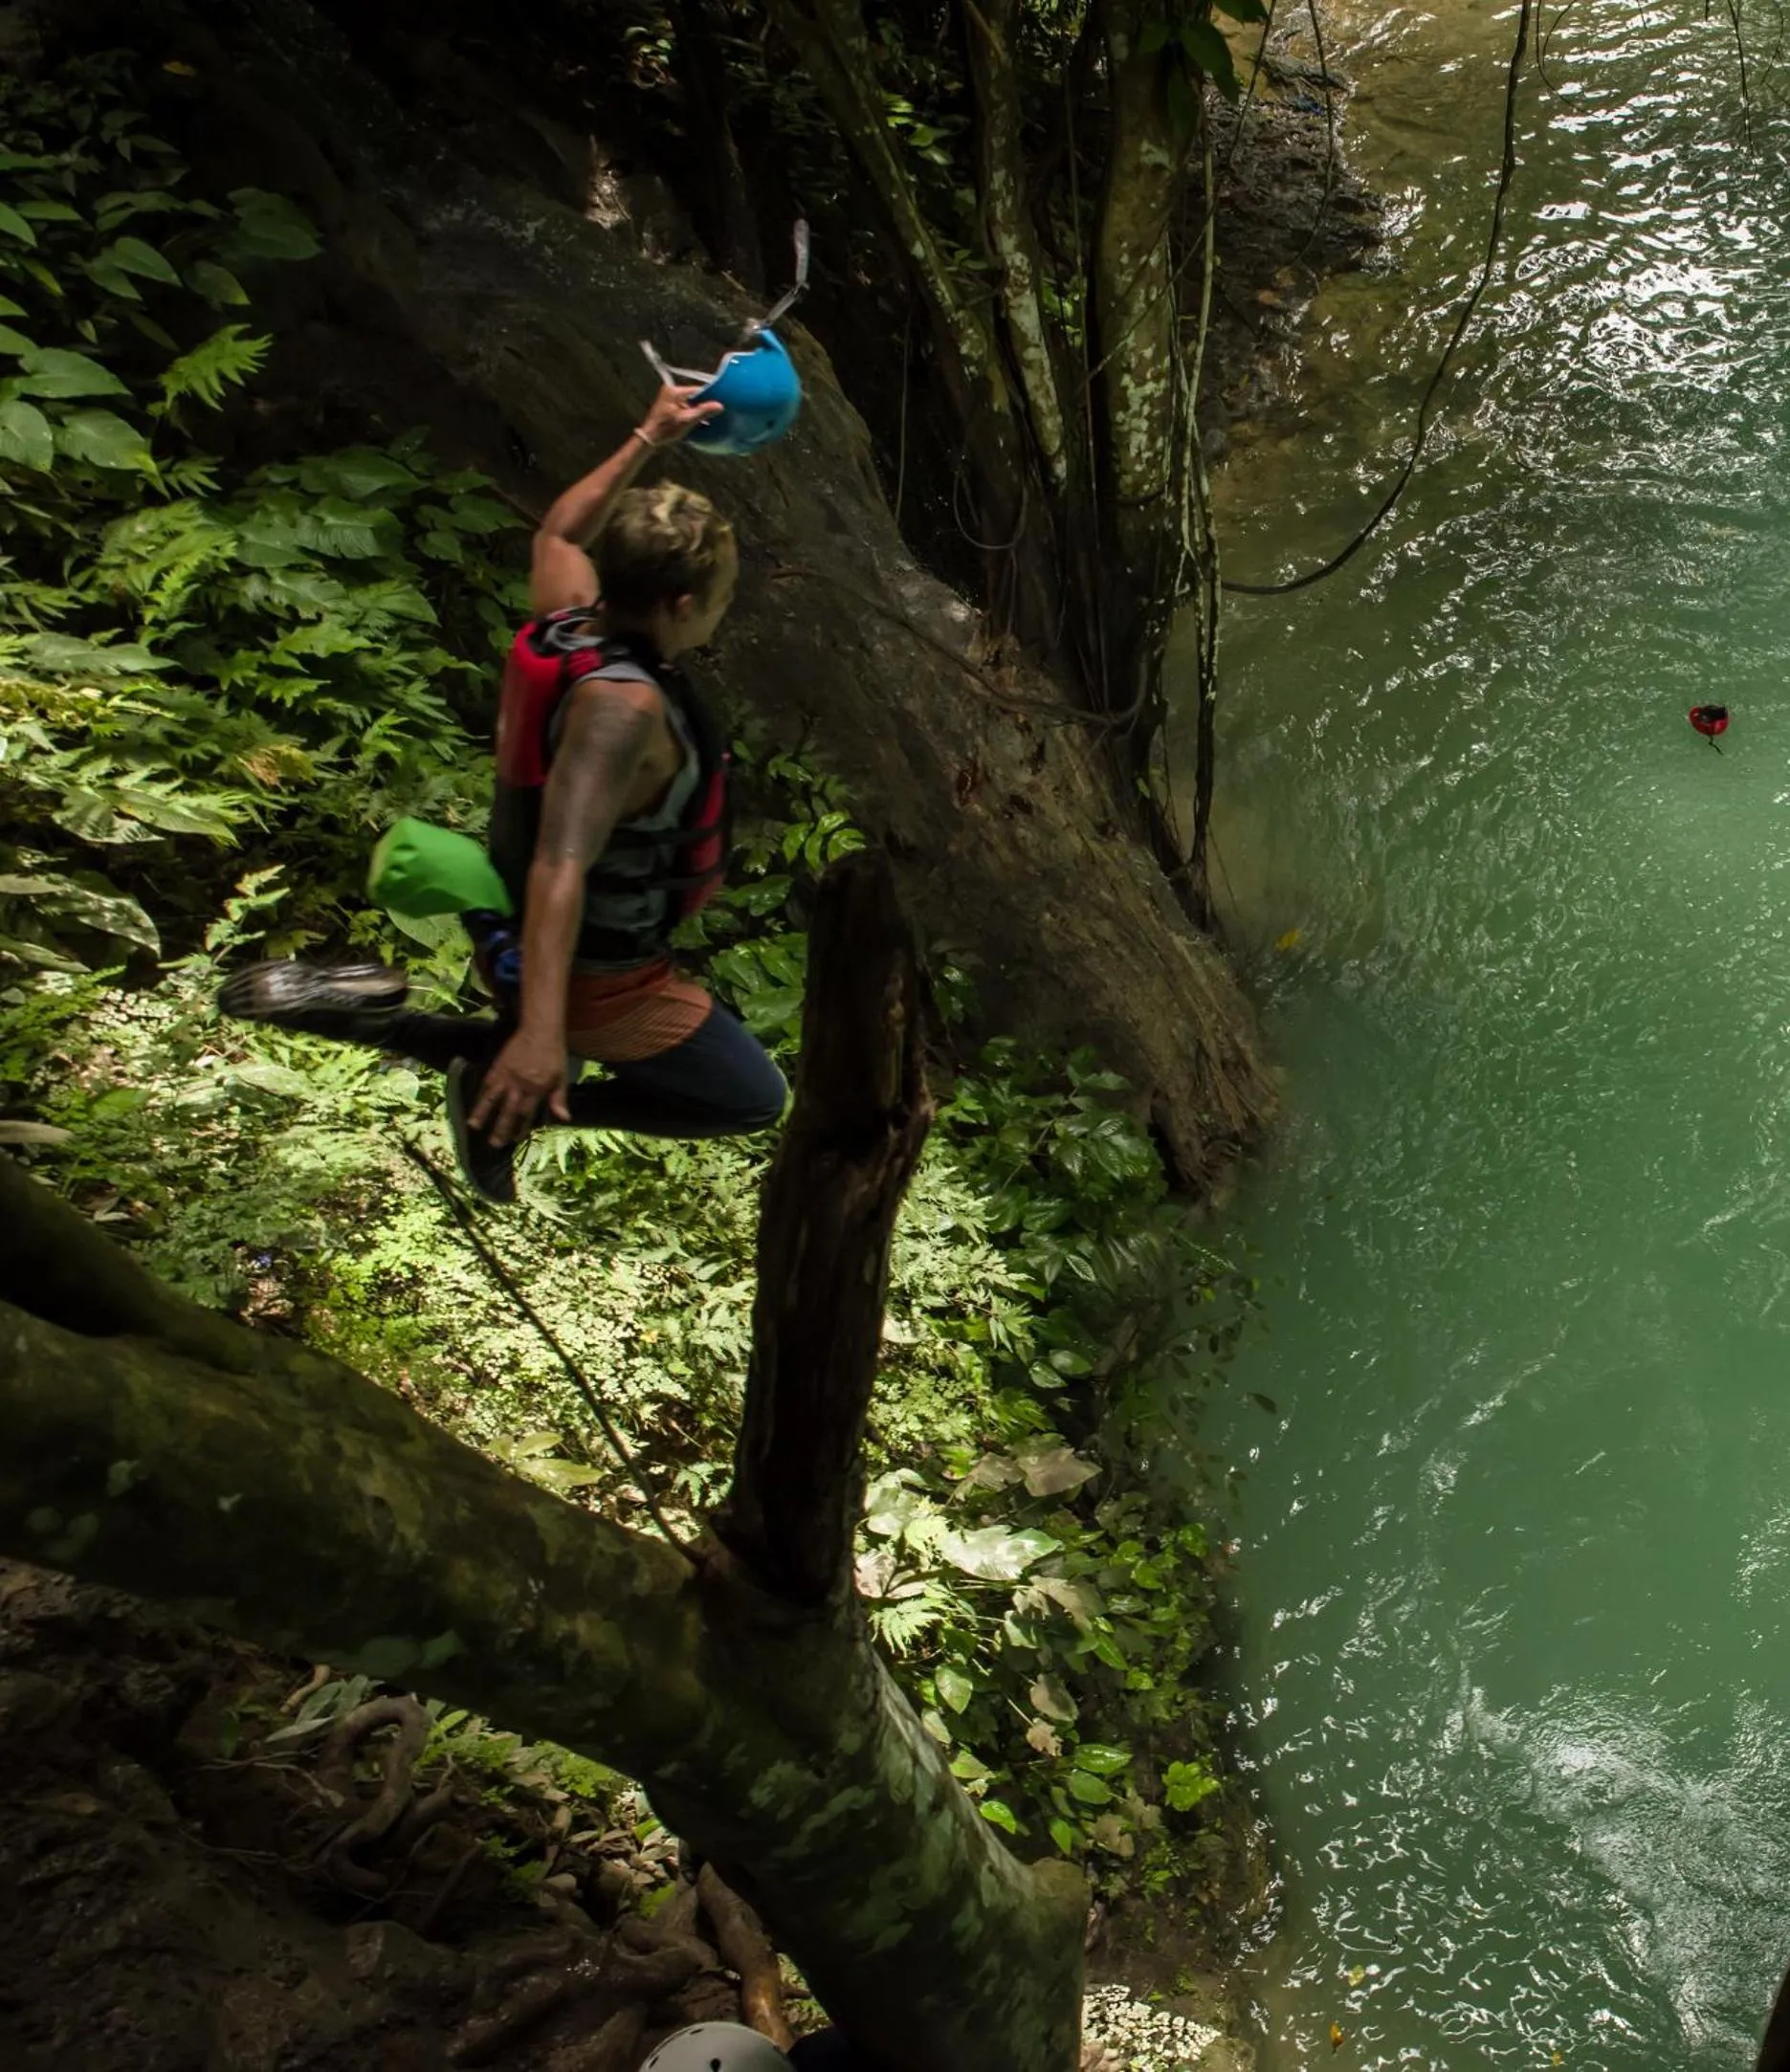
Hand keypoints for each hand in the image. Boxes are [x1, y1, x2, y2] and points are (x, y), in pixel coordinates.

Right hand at [469, 1026, 570, 1146]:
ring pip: (492, 1097)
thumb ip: (559, 1098)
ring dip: (482, 1113)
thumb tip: (564, 1118)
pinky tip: (475, 1103)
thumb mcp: (561, 1076)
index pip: (527, 1113)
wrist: (540, 1029)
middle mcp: (520, 1084)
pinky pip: (487, 1083)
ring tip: (473, 1126)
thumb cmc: (554, 1054)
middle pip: (508, 1110)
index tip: (515, 1139)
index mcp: (537, 1088)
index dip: (521, 1128)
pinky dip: (481, 1094)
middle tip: (494, 1144)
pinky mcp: (498, 1066)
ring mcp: (506, 1075)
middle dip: (500, 1128)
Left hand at [638, 381, 723, 447]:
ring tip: (706, 419)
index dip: (708, 397)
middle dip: (702, 405)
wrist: (649, 439)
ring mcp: (669, 398)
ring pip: (689, 402)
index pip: (697, 390)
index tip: (718, 405)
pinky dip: (690, 413)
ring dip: (696, 410)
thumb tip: (719, 405)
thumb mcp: (686, 420)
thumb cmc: (665, 429)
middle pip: (694, 396)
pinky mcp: (668, 406)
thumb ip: (703, 411)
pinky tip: (696, 421)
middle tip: (714, 413)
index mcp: (674, 391)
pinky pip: (684, 407)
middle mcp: (671, 391)